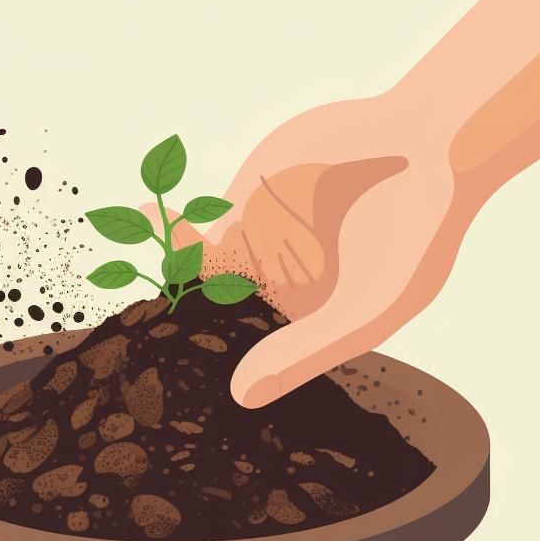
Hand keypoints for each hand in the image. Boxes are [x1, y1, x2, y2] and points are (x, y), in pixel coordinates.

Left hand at [147, 93, 480, 407]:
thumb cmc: (414, 236)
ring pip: (190, 278)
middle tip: (116, 352)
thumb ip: (304, 351)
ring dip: (155, 279)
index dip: (200, 378)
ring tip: (114, 275)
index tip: (158, 396)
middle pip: (205, 326)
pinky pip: (193, 227)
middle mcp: (271, 300)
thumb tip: (242, 397)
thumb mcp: (366, 308)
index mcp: (299, 334)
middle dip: (165, 334)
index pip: (239, 366)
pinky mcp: (240, 207)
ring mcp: (252, 253)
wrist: (425, 143)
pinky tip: (138, 222)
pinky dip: (165, 229)